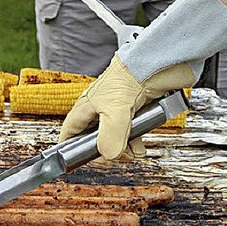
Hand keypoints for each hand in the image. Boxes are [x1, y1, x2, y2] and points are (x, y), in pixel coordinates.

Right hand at [59, 54, 194, 160]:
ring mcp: (118, 109)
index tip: (80, 162)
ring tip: (133, 152)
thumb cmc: (129, 78)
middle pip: (94, 140)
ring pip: (115, 138)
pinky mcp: (135, 109)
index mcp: (86, 107)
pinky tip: (141, 146)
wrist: (156, 63)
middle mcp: (99, 109)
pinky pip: (131, 132)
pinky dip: (136, 142)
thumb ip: (109, 140)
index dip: (72, 149)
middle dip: (106, 152)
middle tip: (117, 156)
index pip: (70, 132)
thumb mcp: (114, 113)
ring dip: (124, 149)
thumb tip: (110, 157)